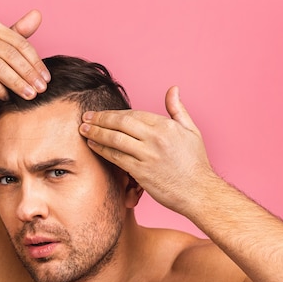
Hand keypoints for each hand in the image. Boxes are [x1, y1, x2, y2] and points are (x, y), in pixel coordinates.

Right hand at [0, 10, 49, 99]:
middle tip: (41, 90)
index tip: (46, 79)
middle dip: (29, 74)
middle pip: (12, 56)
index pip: (21, 44)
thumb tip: (38, 15)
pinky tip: (7, 97)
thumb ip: (17, 32)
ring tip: (29, 96)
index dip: (35, 62)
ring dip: (17, 84)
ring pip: (0, 68)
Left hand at [79, 86, 216, 213]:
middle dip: (100, 119)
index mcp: (166, 125)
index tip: (101, 113)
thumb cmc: (195, 163)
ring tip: (83, 130)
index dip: (114, 113)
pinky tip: (93, 145)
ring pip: (115, 139)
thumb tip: (173, 89)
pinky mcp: (141, 172)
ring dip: (96, 133)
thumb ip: (178, 109)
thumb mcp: (191, 131)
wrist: (199, 192)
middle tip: (85, 117)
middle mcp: (156, 138)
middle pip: (120, 123)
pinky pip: (116, 157)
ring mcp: (147, 155)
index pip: (133, 114)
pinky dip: (102, 150)